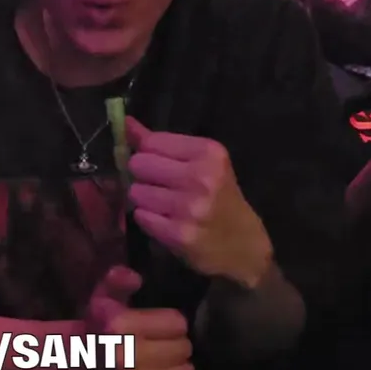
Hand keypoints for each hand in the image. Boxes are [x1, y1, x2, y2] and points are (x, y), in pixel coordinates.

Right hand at [85, 267, 193, 369]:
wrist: (83, 367)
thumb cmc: (97, 331)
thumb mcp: (102, 301)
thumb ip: (117, 284)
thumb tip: (135, 277)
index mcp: (119, 327)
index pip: (177, 323)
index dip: (170, 322)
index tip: (160, 325)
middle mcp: (127, 356)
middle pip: (184, 347)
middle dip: (175, 345)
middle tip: (161, 345)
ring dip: (176, 366)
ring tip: (161, 362)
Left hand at [125, 118, 271, 288]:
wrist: (245, 246)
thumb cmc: (220, 198)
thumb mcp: (201, 163)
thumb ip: (161, 142)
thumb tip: (126, 123)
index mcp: (209, 153)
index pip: (152, 142)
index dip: (147, 153)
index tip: (158, 163)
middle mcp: (201, 177)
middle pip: (139, 164)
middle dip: (143, 175)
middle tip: (160, 186)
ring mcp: (190, 207)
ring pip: (136, 191)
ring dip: (144, 199)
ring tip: (163, 205)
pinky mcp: (179, 234)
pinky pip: (141, 216)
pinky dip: (148, 218)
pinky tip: (165, 221)